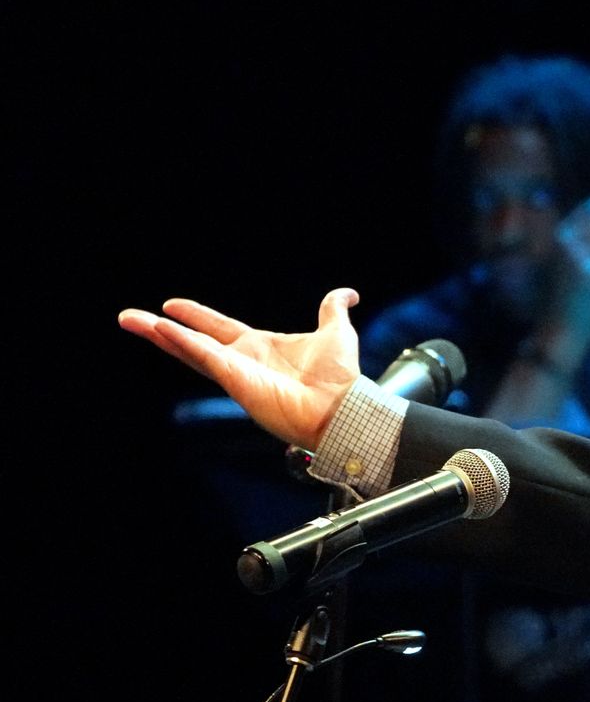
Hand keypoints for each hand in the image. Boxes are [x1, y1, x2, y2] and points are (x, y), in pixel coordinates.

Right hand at [119, 288, 361, 451]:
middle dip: (162, 329)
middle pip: (193, 341)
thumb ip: (333, 309)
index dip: (196, 316)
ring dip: (160, 334)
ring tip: (130, 320)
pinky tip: (159, 328)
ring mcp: (237, 372)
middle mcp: (244, 360)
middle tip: (131, 318)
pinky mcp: (235, 379)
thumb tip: (347, 294)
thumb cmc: (341, 379)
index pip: (219, 328)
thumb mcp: (335, 331)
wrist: (344, 406)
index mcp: (261, 348)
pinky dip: (181, 342)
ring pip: (189, 349)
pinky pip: (203, 356)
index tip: (173, 305)